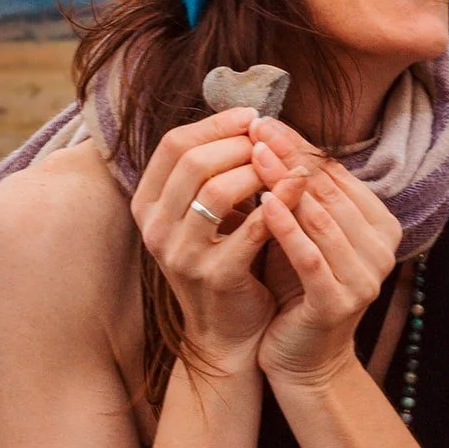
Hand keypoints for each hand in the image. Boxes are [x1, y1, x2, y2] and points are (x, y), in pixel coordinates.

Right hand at [130, 107, 308, 369]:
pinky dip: (279, 202)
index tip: (252, 117)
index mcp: (147, 205)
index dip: (215, 123)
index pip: (173, 144)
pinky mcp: (216, 276)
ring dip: (258, 170)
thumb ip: (216, 169)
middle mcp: (156, 228)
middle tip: (272, 140)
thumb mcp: (206, 213)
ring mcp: (181, 255)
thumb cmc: (224, 259)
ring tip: (285, 164)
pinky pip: (252, 228)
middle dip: (239, 143)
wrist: (228, 331)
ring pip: (218, 190)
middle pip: (193, 161)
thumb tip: (249, 117)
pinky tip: (301, 187)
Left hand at [247, 116, 402, 386]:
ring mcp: (365, 276)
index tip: (264, 121)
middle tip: (256, 128)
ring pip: (322, 217)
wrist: (302, 359)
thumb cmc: (296, 287)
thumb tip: (269, 134)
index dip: (300, 145)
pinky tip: (261, 202)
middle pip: (330, 190)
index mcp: (380, 224)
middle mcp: (382, 247)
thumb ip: (298, 192)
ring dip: (286, 182)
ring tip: (254, 154)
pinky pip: (310, 255)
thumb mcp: (301, 231)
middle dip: (290, 155)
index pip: (337, 173)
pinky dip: (287, 226)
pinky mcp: (340, 301)